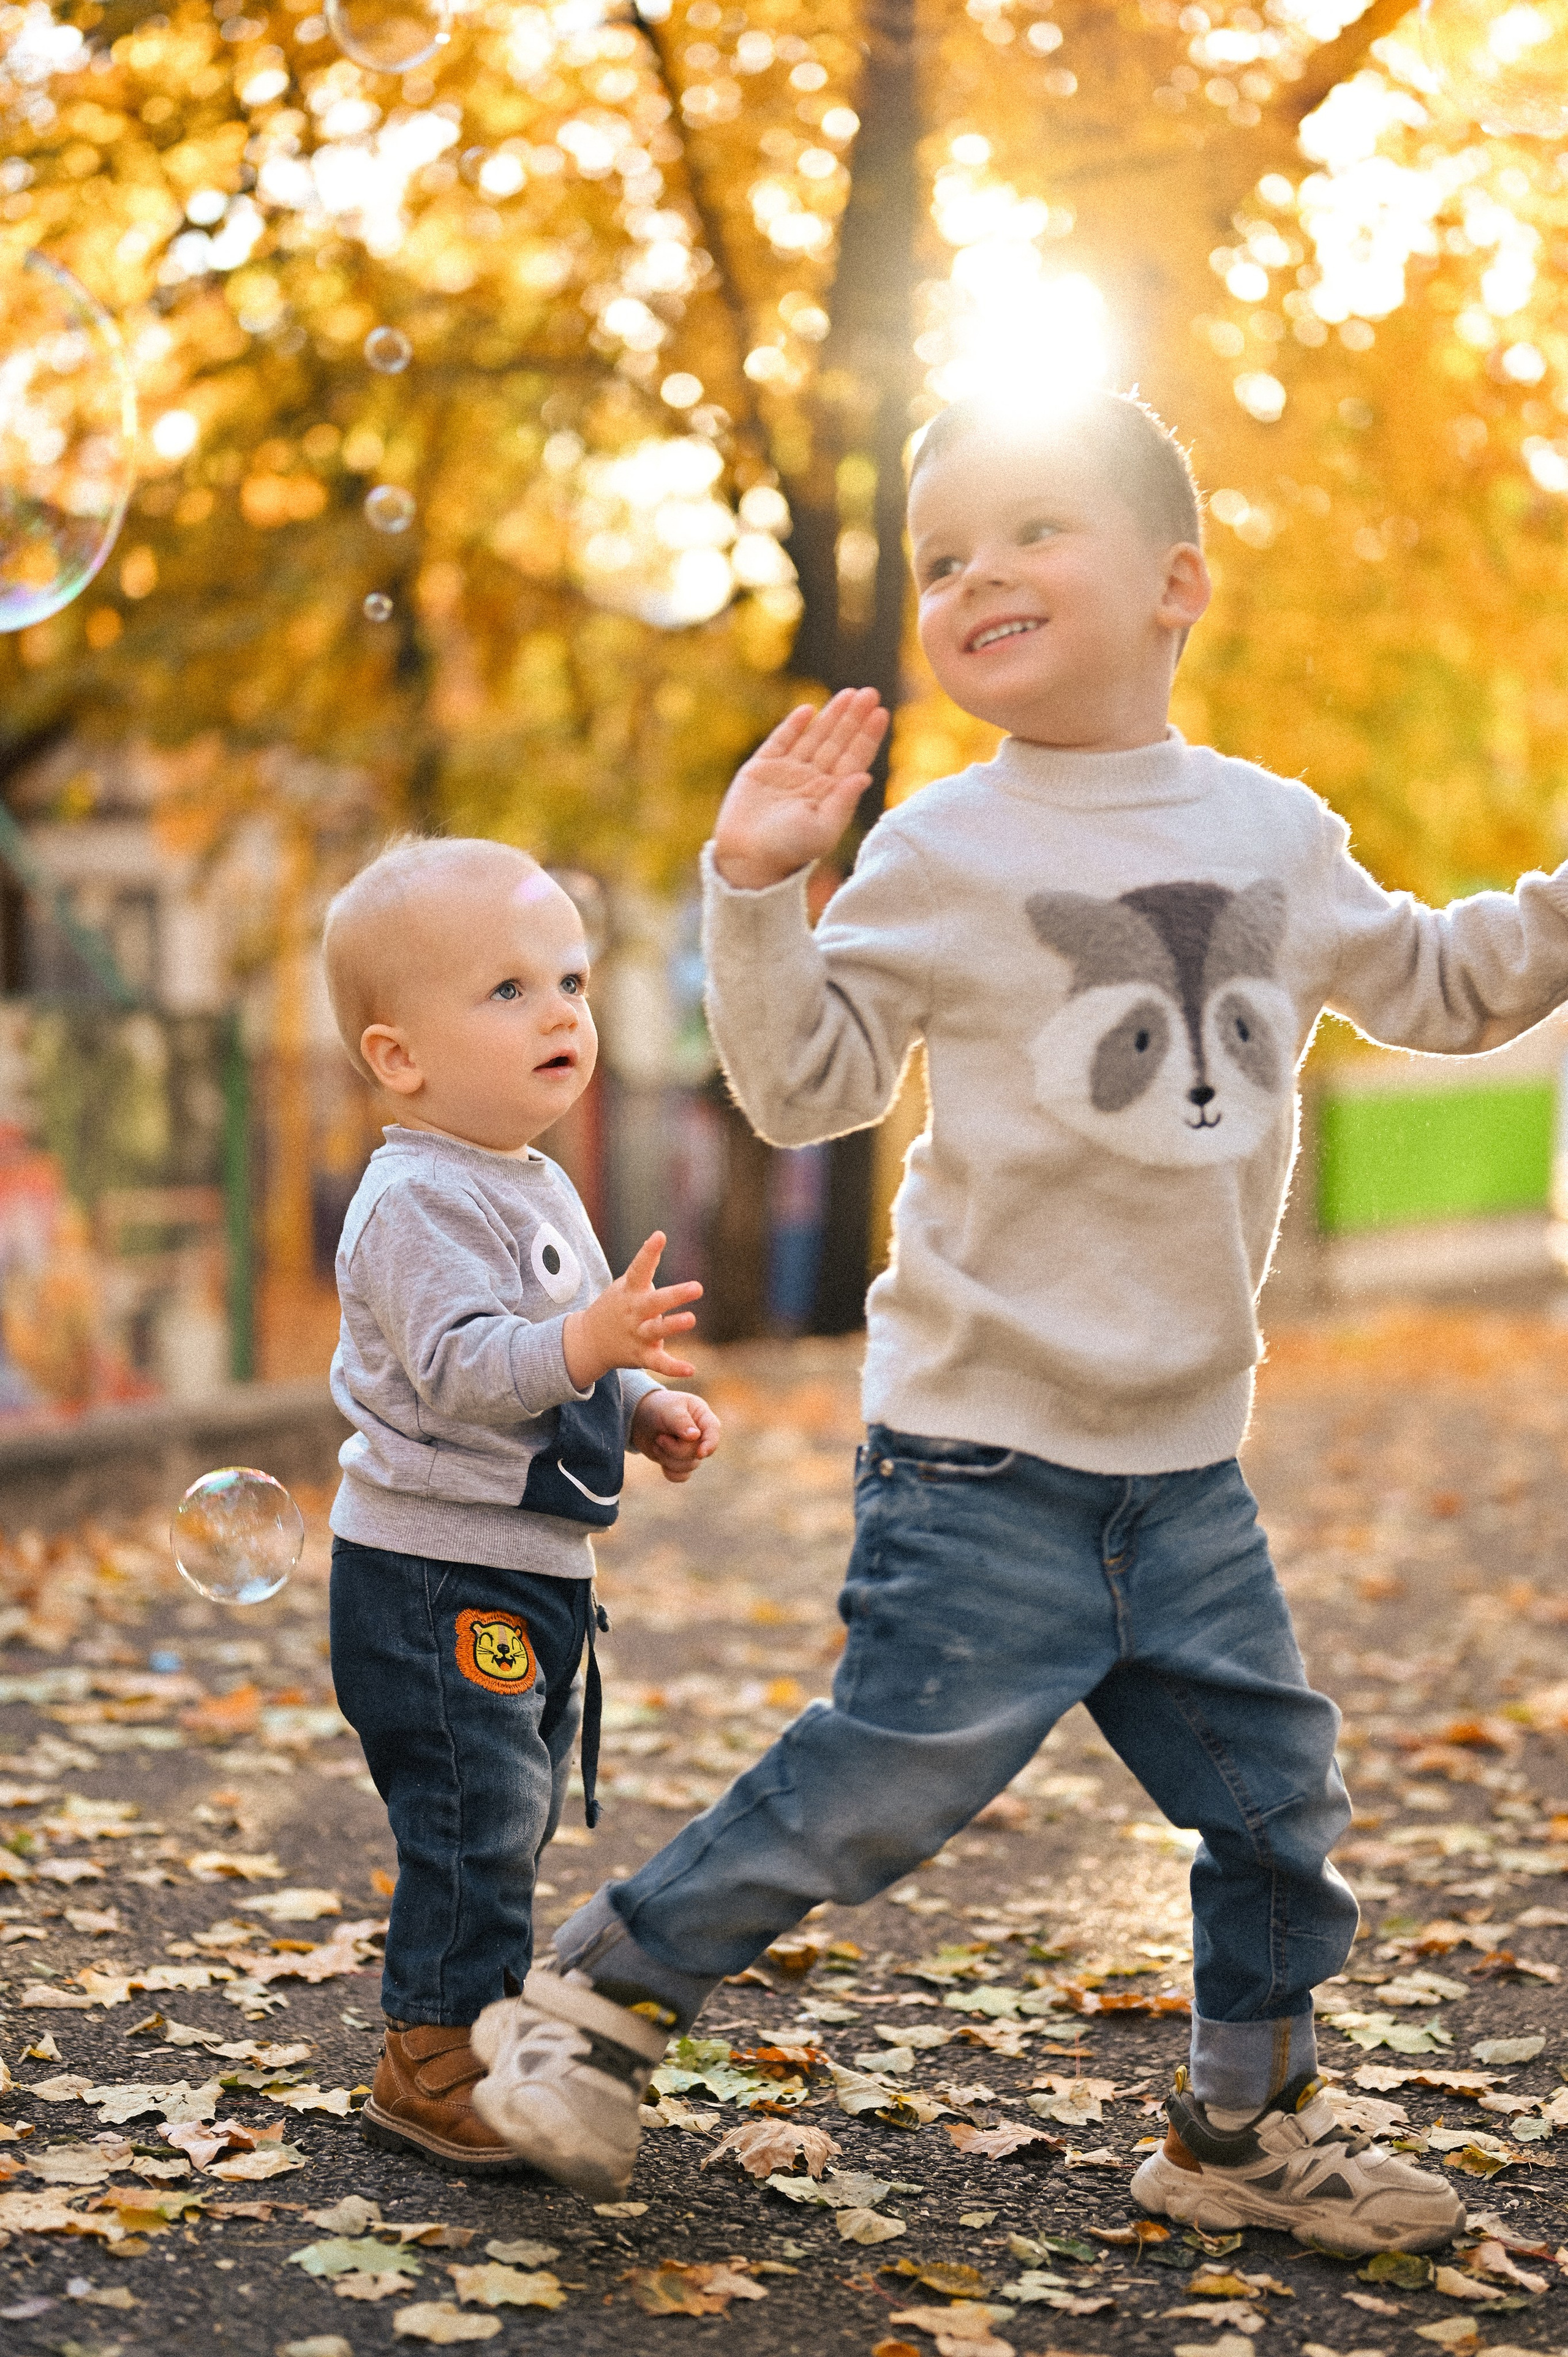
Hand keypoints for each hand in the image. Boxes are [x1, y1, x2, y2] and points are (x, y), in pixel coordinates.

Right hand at [562, 1231, 701, 1389]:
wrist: (589, 1341)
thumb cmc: (617, 1306)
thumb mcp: (626, 1284)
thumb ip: (644, 1266)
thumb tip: (659, 1236)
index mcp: (630, 1291)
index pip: (639, 1268)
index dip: (649, 1252)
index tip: (659, 1236)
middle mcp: (634, 1312)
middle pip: (654, 1302)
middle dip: (675, 1295)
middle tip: (698, 1287)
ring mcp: (637, 1335)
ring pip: (656, 1331)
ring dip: (673, 1326)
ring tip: (691, 1319)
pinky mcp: (641, 1356)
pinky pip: (658, 1363)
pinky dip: (674, 1368)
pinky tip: (691, 1369)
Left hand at [630, 1388, 720, 1482]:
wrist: (640, 1417)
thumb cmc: (658, 1407)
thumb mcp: (668, 1409)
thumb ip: (681, 1421)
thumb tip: (695, 1436)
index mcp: (703, 1417)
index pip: (713, 1432)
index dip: (710, 1444)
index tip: (700, 1453)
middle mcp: (701, 1435)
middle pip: (697, 1453)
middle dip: (674, 1449)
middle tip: (659, 1438)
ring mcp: (692, 1450)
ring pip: (689, 1466)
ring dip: (668, 1458)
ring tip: (657, 1443)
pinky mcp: (681, 1462)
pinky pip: (681, 1476)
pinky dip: (670, 1471)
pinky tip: (661, 1459)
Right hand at [712, 686, 889, 891]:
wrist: (747, 859)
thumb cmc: (789, 851)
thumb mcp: (823, 831)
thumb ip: (843, 802)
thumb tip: (866, 776)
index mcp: (830, 795)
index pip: (854, 759)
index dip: (868, 736)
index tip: (882, 713)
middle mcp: (812, 780)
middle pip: (838, 742)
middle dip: (854, 718)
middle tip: (870, 693)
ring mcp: (787, 772)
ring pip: (814, 736)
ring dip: (831, 716)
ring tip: (849, 694)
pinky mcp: (761, 769)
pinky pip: (780, 740)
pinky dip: (793, 725)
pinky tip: (809, 710)